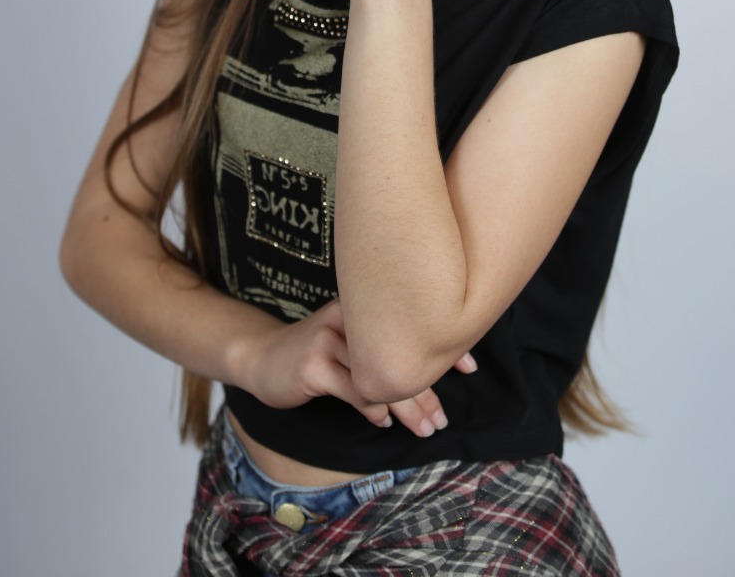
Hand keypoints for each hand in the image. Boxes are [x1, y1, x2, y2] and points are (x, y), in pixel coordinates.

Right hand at [243, 298, 476, 438]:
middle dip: (427, 391)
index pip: (413, 320)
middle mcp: (350, 314)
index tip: (470, 368)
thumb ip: (383, 346)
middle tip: (442, 420)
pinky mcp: (313, 363)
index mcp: (365, 305)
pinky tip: (382, 421)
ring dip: (408, 407)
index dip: (444, 343)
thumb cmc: (318, 355)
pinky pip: (355, 390)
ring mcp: (330, 337)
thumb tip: (434, 366)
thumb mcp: (351, 341)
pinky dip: (373, 408)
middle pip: (400, 352)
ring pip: (381, 375)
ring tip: (426, 428)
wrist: (263, 359)